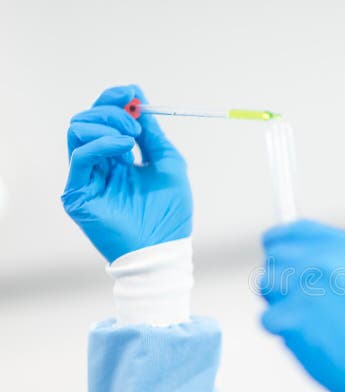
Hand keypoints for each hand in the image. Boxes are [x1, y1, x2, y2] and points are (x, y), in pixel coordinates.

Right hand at [63, 85, 191, 262]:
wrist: (164, 248)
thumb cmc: (169, 212)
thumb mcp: (167, 163)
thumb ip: (152, 134)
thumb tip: (139, 100)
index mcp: (118, 158)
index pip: (105, 119)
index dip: (115, 100)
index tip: (133, 92)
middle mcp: (99, 166)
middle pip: (87, 120)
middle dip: (111, 111)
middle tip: (136, 123)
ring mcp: (86, 178)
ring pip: (77, 131)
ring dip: (105, 124)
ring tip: (131, 137)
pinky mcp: (78, 193)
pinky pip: (80, 157)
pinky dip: (100, 143)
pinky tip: (123, 146)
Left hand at [260, 220, 344, 391]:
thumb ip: (334, 265)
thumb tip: (294, 263)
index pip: (295, 231)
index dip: (282, 245)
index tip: (279, 258)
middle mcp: (323, 259)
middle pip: (275, 255)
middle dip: (281, 279)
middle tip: (297, 304)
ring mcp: (305, 286)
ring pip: (267, 285)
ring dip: (280, 305)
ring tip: (311, 325)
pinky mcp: (291, 317)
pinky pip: (268, 320)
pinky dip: (284, 334)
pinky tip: (312, 342)